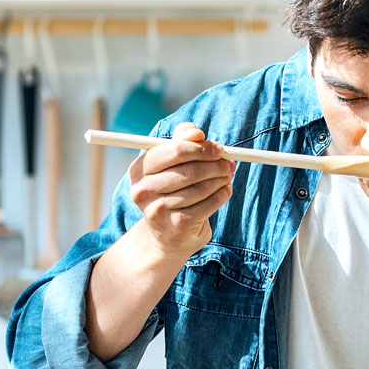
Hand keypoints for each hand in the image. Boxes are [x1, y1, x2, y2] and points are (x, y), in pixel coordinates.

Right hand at [127, 122, 235, 257]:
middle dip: (215, 164)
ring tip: (227, 176)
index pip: (175, 150)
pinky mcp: (178, 225)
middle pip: (190, 169)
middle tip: (229, 163)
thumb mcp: (170, 164)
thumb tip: (197, 133)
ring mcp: (159, 210)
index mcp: (138, 170)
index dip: (201, 148)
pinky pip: (209, 203)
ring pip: (201, 187)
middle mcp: (143, 190)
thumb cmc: (170, 191)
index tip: (219, 149)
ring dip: (221, 179)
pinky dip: (222, 194)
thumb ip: (181, 141)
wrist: (166, 236)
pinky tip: (224, 190)